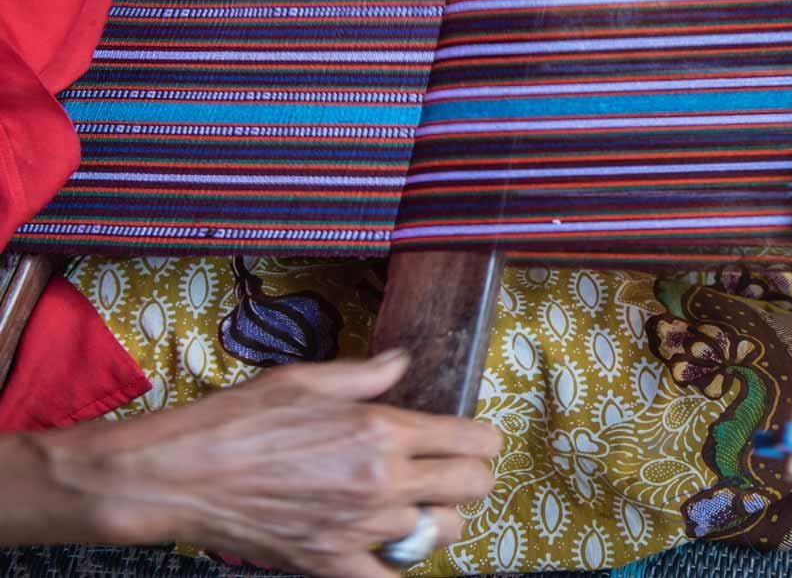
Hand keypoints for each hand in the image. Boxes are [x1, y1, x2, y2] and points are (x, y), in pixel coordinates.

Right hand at [45, 349, 501, 577]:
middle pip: (473, 488)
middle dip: (470, 478)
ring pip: (442, 534)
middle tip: (448, 473)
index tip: (471, 440)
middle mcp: (383, 480)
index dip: (482, 440)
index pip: (474, 442)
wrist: (182, 475)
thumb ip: (367, 374)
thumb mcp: (307, 379)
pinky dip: (396, 564)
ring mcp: (360, 527)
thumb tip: (402, 362)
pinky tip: (385, 545)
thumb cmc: (239, 421)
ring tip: (415, 507)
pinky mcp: (331, 562)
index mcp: (383, 430)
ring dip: (437, 520)